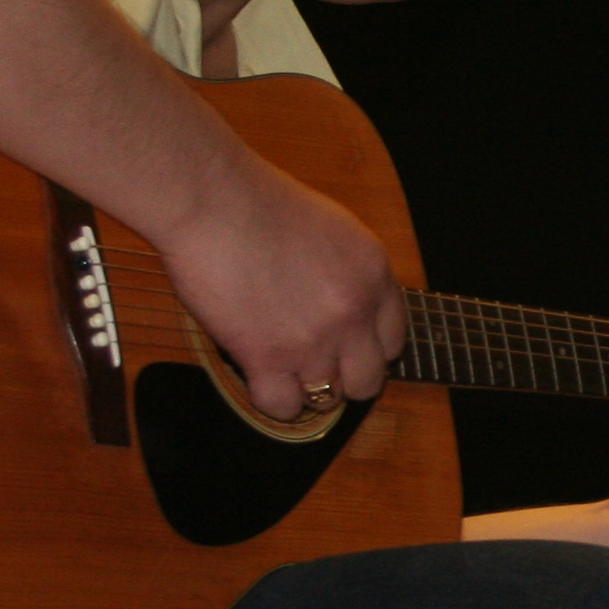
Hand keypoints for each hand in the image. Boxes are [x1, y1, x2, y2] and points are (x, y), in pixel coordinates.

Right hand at [156, 151, 403, 421]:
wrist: (214, 200)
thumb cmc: (259, 202)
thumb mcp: (334, 229)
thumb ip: (350, 272)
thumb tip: (346, 306)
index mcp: (374, 275)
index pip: (394, 340)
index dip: (367, 349)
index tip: (347, 348)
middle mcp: (353, 312)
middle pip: (369, 380)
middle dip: (345, 378)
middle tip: (317, 365)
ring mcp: (314, 338)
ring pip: (328, 397)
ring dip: (306, 388)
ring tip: (284, 370)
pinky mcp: (268, 356)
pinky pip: (284, 407)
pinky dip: (274, 402)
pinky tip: (262, 380)